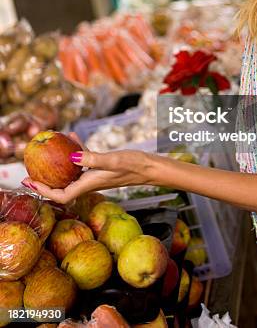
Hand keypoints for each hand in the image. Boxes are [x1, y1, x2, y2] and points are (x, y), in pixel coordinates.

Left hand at [22, 134, 153, 203]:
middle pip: (61, 187)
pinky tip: (72, 138)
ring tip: (46, 154)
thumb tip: (71, 158)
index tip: (29, 182)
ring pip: (70, 174)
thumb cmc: (133, 165)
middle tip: (29, 172)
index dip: (43, 191)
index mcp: (89, 184)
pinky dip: (75, 152)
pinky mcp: (100, 167)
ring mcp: (95, 175)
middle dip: (45, 181)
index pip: (60, 195)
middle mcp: (89, 182)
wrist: (150, 167)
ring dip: (57, 166)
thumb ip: (92, 159)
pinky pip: (82, 161)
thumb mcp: (112, 160)